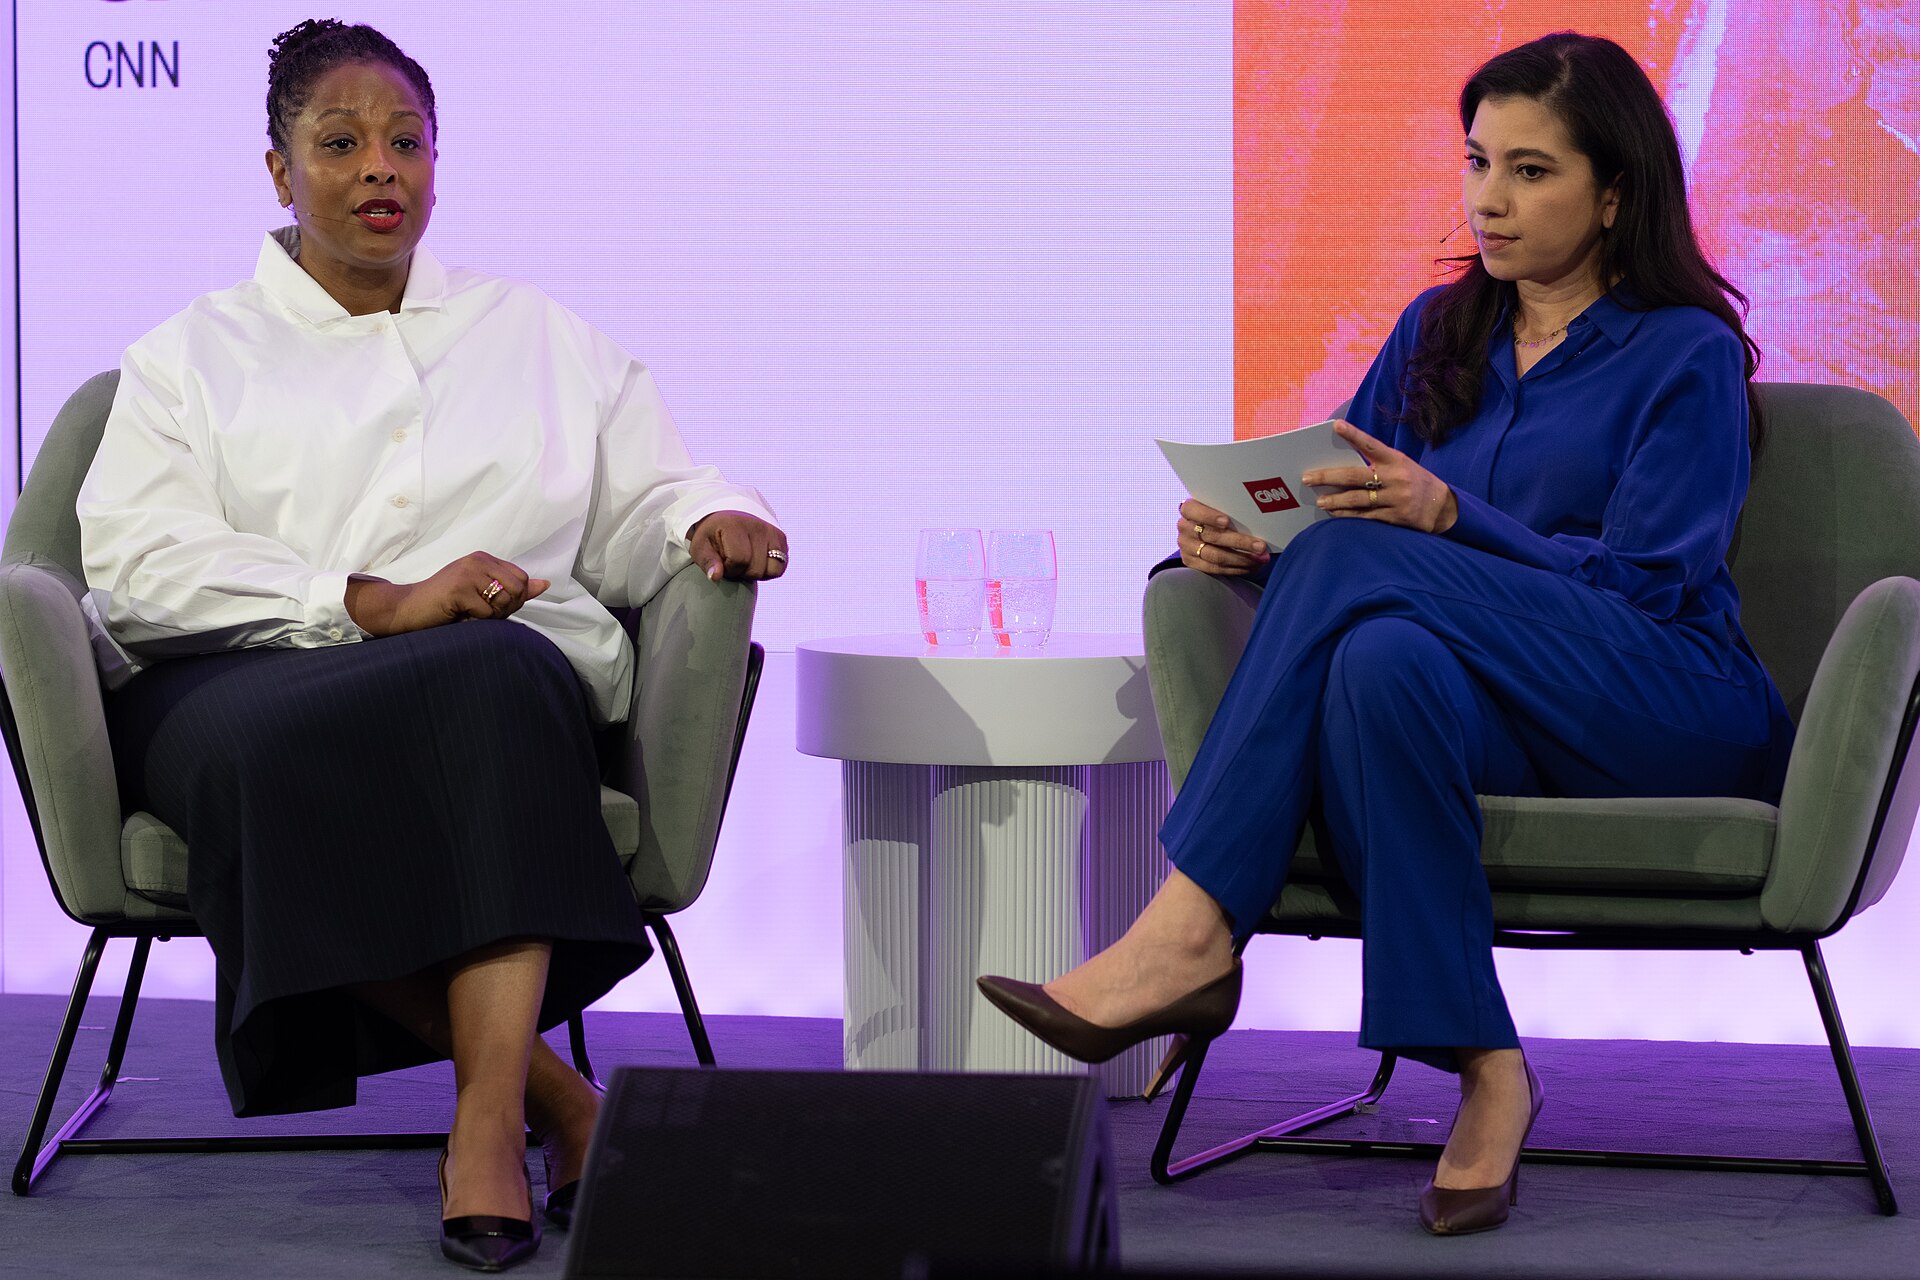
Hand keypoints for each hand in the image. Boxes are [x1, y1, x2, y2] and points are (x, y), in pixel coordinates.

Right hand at [345, 552, 550, 636]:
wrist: (407, 609)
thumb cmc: (445, 605)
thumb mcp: (482, 594)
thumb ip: (512, 589)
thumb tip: (545, 584)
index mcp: (485, 559)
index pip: (523, 578)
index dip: (515, 598)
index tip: (493, 606)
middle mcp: (478, 561)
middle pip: (518, 589)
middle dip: (506, 609)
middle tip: (481, 613)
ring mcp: (468, 572)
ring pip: (504, 601)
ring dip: (490, 617)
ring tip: (469, 614)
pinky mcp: (459, 588)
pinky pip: (486, 613)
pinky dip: (474, 622)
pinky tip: (458, 617)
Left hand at [687, 510, 789, 581]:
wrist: (727, 517)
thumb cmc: (713, 535)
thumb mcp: (701, 546)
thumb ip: (707, 561)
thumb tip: (716, 577)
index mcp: (735, 525)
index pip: (739, 560)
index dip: (729, 568)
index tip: (722, 562)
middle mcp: (758, 526)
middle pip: (756, 569)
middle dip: (742, 572)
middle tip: (733, 562)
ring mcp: (772, 532)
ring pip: (772, 570)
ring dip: (757, 572)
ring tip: (746, 562)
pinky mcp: (781, 539)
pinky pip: (780, 567)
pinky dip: (769, 570)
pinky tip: (757, 561)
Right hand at [1177, 498, 1270, 576]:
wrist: (1200, 530)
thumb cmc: (1215, 515)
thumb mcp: (1218, 507)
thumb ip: (1229, 509)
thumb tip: (1256, 518)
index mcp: (1188, 509)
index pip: (1194, 511)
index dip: (1210, 516)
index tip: (1227, 521)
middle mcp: (1184, 528)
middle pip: (1212, 536)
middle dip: (1239, 542)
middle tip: (1260, 546)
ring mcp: (1186, 547)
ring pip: (1215, 555)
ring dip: (1242, 559)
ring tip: (1260, 559)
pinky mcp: (1191, 562)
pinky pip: (1215, 569)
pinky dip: (1235, 569)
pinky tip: (1251, 566)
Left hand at [1302, 421, 1457, 533]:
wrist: (1443, 507)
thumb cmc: (1416, 481)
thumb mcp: (1402, 465)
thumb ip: (1378, 464)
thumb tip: (1344, 463)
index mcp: (1396, 460)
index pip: (1371, 444)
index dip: (1353, 435)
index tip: (1336, 426)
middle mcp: (1395, 478)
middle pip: (1355, 476)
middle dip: (1327, 477)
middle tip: (1307, 478)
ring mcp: (1395, 498)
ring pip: (1357, 499)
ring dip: (1335, 501)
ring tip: (1320, 501)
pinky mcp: (1395, 516)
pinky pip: (1365, 516)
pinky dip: (1348, 515)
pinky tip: (1335, 513)